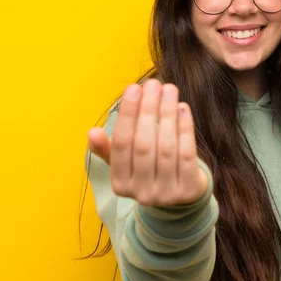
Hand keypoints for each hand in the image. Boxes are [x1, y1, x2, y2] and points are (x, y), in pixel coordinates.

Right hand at [87, 79, 208, 205]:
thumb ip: (110, 148)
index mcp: (120, 184)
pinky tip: (183, 107)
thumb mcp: (126, 162)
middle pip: (143, 145)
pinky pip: (187, 154)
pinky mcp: (189, 190)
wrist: (181, 196)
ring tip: (169, 89)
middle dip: (148, 110)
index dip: (127, 115)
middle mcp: (141, 193)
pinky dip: (185, 129)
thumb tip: (92, 132)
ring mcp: (166, 194)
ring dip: (167, 114)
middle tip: (153, 83)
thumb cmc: (149, 169)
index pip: (121, 144)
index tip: (133, 88)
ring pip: (166, 147)